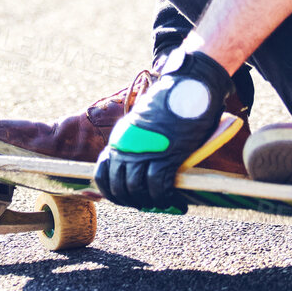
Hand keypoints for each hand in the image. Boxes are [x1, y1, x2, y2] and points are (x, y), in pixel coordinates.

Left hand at [94, 49, 232, 209]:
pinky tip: (174, 200)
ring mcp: (145, 150)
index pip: (103, 174)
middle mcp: (127, 146)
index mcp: (120, 138)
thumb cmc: (172, 103)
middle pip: (119, 187)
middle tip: (145, 205)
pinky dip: (164, 197)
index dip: (112, 192)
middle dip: (130, 201)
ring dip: (148, 202)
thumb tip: (143, 167)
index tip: (125, 198)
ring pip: (136, 189)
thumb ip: (139, 143)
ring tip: (161, 203)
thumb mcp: (145, 122)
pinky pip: (158, 186)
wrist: (188, 85)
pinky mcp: (167, 154)